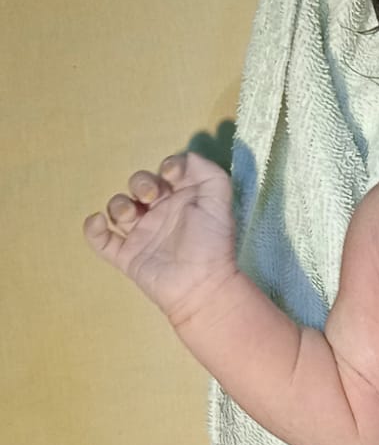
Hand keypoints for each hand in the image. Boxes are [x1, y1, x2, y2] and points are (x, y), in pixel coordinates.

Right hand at [83, 151, 236, 323]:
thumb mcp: (219, 201)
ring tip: (130, 215)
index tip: (172, 175)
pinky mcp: (127, 256)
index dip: (167, 167)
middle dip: (140, 182)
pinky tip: (99, 222)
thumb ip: (209, 173)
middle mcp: (161, 213)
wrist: (201, 285)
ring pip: (118, 208)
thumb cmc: (212, 242)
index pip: (167, 173)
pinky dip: (92, 229)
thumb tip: (185, 159)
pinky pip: (100, 240)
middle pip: (139, 185)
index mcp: (182, 199)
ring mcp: (142, 235)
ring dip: (118, 204)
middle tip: (150, 196)